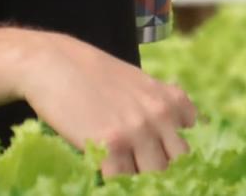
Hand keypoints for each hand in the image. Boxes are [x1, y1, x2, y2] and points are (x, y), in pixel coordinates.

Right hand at [19, 32, 196, 176]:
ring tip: (124, 174)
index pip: (190, 144)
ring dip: (139, 178)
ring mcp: (138, 130)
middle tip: (143, 173)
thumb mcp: (142, 85)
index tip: (162, 167)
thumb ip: (162, 108)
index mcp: (173, 100)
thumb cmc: (96, 75)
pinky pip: (122, 178)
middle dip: (161, 172)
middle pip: (177, 163)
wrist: (56, 64)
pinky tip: (106, 174)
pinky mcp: (111, 144)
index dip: (175, 161)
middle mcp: (162, 115)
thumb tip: (179, 133)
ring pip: (153, 174)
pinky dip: (117, 182)